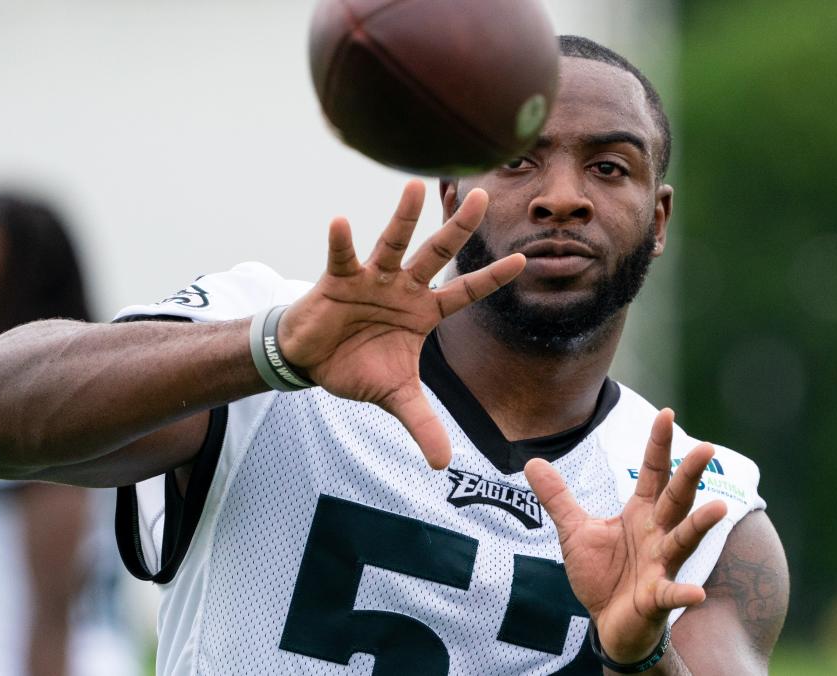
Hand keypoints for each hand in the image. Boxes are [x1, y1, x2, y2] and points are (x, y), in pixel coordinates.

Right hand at [278, 179, 525, 468]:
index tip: (525, 259)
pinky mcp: (338, 280)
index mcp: (424, 313)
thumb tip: (442, 465)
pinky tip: (340, 222)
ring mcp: (372, 280)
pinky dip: (341, 241)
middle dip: (460, 227)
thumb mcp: (395, 397)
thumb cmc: (357, 368)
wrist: (311, 361)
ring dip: (403, 217)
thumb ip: (421, 424)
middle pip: (437, 254)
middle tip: (484, 195)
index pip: (465, 293)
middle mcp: (403, 289)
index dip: (492, 279)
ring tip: (416, 188)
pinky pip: (342, 257)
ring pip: (393, 244)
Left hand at [525, 409, 728, 662]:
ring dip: (699, 526)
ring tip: (718, 508)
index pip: (654, 473)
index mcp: (641, 514)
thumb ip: (557, 497)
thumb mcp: (574, 530)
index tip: (668, 414)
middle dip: (689, 474)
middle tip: (705, 447)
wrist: (609, 623)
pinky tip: (696, 594)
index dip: (660, 445)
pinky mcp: (656, 597)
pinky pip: (671, 594)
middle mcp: (657, 534)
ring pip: (683, 540)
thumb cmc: (602, 574)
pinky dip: (683, 594)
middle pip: (676, 499)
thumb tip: (532, 462)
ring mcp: (661, 565)